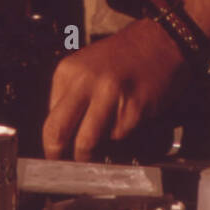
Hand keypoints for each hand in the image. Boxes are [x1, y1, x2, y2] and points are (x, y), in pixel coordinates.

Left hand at [42, 20, 189, 159]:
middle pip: (58, 134)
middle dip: (61, 159)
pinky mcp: (133, 107)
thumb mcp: (86, 67)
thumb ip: (71, 98)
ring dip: (93, 155)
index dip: (51, 146)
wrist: (161, 40)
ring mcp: (109, 94)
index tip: (56, 159)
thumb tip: (61, 137)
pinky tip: (127, 118)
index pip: (48, 122)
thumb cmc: (124, 56)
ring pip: (87, 143)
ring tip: (101, 147)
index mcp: (68, 71)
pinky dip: (120, 136)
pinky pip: (118, 136)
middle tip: (67, 169)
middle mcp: (85, 81)